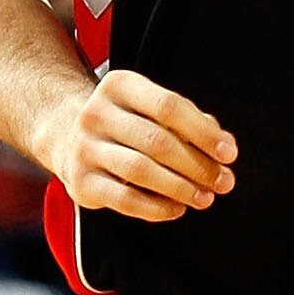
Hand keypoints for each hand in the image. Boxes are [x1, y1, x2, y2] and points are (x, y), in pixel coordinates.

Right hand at [47, 65, 235, 223]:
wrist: (64, 134)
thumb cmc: (125, 122)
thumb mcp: (150, 108)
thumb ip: (188, 121)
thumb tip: (223, 146)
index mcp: (119, 86)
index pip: (168, 106)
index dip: (203, 132)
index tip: (229, 153)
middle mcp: (96, 113)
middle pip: (157, 141)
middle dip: (197, 165)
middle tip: (223, 182)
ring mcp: (84, 148)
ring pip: (140, 171)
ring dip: (180, 188)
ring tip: (205, 198)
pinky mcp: (80, 182)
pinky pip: (125, 199)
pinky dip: (156, 207)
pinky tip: (177, 209)